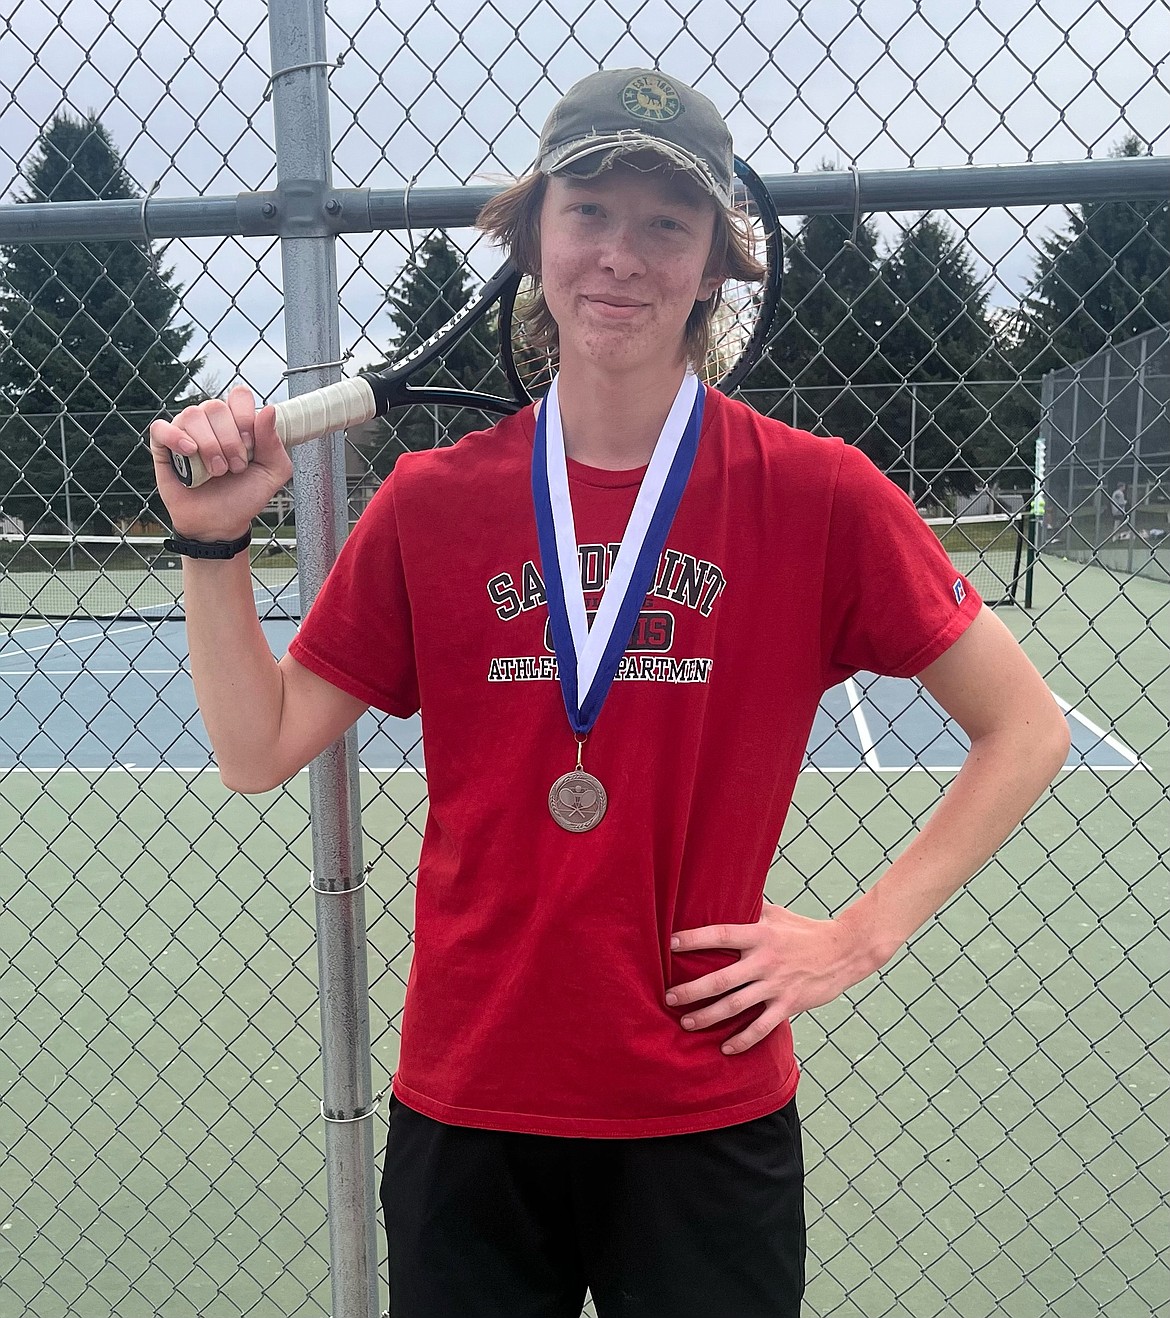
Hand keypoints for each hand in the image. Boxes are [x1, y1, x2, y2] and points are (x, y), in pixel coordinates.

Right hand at [148, 386, 292, 539]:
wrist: (220, 524)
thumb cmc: (244, 496)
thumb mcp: (272, 473)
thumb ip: (274, 442)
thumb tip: (269, 409)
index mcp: (236, 422)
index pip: (238, 396)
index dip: (245, 417)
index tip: (250, 445)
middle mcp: (210, 422)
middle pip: (215, 407)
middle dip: (229, 441)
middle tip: (234, 467)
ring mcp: (185, 432)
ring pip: (192, 415)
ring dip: (208, 446)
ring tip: (216, 471)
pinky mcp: (163, 447)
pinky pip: (161, 428)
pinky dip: (175, 437)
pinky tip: (189, 452)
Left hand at [666, 903, 878, 1053]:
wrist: (844, 951)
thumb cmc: (805, 930)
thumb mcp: (777, 914)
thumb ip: (750, 908)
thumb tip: (723, 892)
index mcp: (760, 935)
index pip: (721, 935)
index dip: (694, 939)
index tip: (670, 943)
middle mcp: (765, 961)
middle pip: (721, 979)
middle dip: (691, 991)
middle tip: (669, 997)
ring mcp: (776, 985)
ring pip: (735, 1006)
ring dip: (708, 1017)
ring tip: (686, 1023)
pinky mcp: (789, 1005)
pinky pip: (762, 1027)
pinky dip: (743, 1040)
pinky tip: (725, 1048)